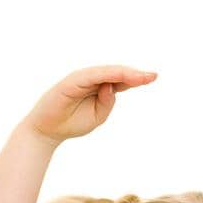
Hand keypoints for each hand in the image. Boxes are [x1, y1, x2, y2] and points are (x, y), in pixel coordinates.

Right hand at [25, 64, 157, 145]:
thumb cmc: (72, 123)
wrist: (49, 131)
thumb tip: (111, 87)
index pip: (121, 81)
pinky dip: (106, 74)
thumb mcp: (97, 117)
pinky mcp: (73, 80)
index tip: (153, 77)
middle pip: (117, 74)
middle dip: (135, 74)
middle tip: (152, 75)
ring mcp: (83, 78)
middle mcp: (93, 80)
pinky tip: (119, 76)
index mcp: (100, 88)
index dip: (137, 78)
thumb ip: (107, 103)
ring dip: (124, 73)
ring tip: (141, 77)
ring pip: (107, 72)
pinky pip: (92, 75)